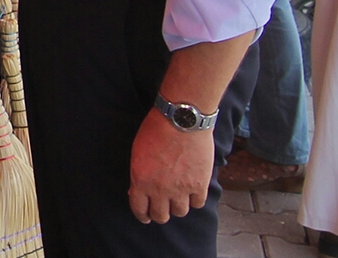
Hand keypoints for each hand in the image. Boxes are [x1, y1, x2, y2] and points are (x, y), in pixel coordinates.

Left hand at [128, 108, 213, 223]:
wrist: (181, 120)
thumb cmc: (156, 130)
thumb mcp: (138, 152)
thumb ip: (139, 174)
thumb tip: (138, 189)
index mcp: (141, 181)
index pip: (139, 209)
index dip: (142, 215)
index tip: (146, 216)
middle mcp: (160, 190)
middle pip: (161, 216)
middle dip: (160, 214)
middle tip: (162, 209)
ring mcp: (181, 189)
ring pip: (180, 212)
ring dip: (178, 206)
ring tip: (178, 198)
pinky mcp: (199, 185)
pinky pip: (197, 203)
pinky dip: (195, 199)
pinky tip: (193, 191)